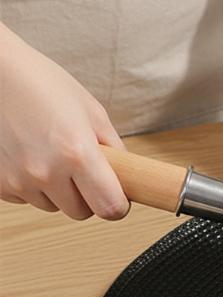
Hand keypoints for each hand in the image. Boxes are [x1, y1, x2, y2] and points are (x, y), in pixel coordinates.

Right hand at [0, 28, 128, 219]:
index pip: (110, 208)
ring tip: (51, 154)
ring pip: (53, 207)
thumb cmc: (41, 83)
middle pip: (82, 213)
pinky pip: (26, 198)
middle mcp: (46, 172)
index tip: (118, 196)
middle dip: (87, 196)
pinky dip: (31, 185)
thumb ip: (115, 149)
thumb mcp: (92, 112)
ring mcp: (18, 180)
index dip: (118, 204)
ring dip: (57, 191)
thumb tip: (129, 176)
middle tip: (81, 169)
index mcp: (77, 154)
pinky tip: (29, 156)